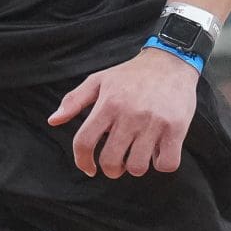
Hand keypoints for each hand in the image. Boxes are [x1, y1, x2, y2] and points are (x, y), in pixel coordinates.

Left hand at [49, 48, 198, 177]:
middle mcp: (129, 114)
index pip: (84, 142)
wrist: (171, 61)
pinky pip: (166, 164)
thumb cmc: (132, 74)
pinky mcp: (176, 128)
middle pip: (110, 160)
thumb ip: (74, 100)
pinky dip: (161, 164)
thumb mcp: (99, 80)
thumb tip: (53, 120)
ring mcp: (154, 123)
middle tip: (116, 164)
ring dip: (135, 167)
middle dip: (111, 169)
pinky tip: (158, 152)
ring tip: (138, 155)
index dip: (82, 161)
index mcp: (108, 104)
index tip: (88, 168)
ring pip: (137, 166)